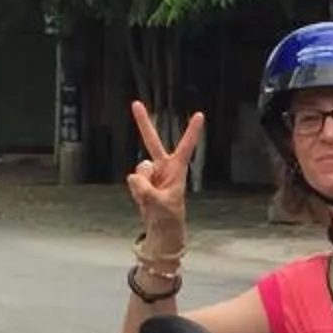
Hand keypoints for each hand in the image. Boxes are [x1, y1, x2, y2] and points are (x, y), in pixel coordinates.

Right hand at [125, 101, 201, 250]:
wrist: (160, 228)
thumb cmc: (168, 216)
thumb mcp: (159, 204)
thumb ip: (145, 190)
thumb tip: (133, 176)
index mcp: (177, 170)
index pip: (186, 147)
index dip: (192, 131)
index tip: (200, 114)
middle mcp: (163, 167)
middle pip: (152, 141)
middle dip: (143, 123)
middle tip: (135, 103)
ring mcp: (151, 173)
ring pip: (139, 169)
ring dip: (142, 183)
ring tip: (152, 197)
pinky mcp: (141, 180)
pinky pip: (132, 180)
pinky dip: (136, 190)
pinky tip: (144, 199)